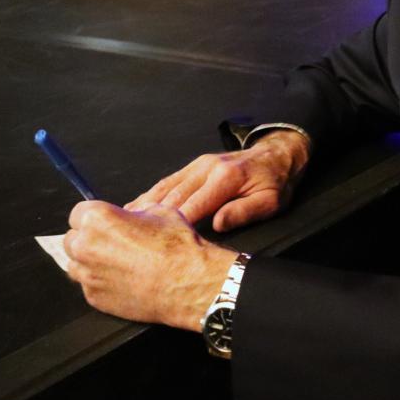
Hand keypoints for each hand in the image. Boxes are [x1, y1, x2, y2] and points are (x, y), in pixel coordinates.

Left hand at [64, 200, 236, 329]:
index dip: (93, 217)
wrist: (188, 282)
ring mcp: (87, 275)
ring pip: (76, 265)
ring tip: (116, 264)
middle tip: (112, 243)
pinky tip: (123, 281)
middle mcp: (85, 246)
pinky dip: (101, 283)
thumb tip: (132, 217)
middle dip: (88, 240)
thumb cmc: (176, 246)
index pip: (78, 213)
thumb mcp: (161, 211)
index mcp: (97, 218)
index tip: (104, 223)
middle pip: (72, 240)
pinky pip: (89, 286)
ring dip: (90, 263)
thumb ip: (136, 213)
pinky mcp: (94, 298)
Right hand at [127, 130, 309, 231]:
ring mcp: (197, 165)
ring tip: (122, 227)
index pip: (192, 206)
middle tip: (130, 242)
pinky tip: (135, 209)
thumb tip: (217, 224)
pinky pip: (168, 182)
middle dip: (150, 220)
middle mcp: (206, 168)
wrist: (278, 154)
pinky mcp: (194, 166)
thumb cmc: (275, 182)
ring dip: (143, 207)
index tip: (154, 244)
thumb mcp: (270, 201)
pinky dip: (150, 196)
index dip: (172, 226)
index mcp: (224, 178)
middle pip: (172, 198)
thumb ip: (244, 212)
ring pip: (164, 188)